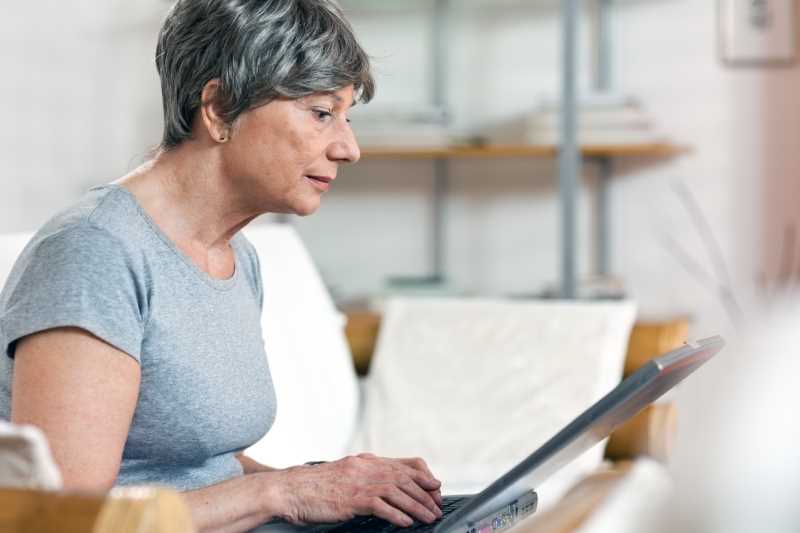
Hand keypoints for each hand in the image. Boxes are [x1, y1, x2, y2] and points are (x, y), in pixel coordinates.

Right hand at [269, 453, 442, 526]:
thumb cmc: (315, 487)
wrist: (289, 490)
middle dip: (425, 494)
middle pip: (404, 478)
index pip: (403, 464)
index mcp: (364, 461)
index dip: (423, 475)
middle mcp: (364, 468)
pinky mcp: (350, 500)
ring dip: (417, 506)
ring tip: (429, 517)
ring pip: (397, 491)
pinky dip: (397, 514)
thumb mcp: (345, 474)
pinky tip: (406, 523)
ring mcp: (357, 483)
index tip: (436, 486)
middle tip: (438, 507)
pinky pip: (379, 506)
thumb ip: (366, 476)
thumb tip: (388, 486)